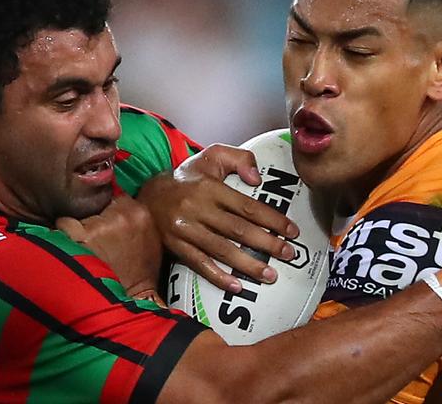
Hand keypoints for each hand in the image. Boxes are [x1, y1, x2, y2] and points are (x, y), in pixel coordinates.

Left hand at [56, 195, 161, 297]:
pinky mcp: (83, 236)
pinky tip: (70, 249)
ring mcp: (103, 224)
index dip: (106, 211)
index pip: (116, 198)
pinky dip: (62, 234)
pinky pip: (63, 224)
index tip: (103, 223)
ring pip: (79, 212)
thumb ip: (133, 221)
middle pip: (97, 202)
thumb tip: (113, 210)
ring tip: (82, 245)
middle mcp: (124, 214)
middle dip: (93, 215)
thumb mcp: (148, 241)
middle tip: (94, 238)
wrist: (131, 302)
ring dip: (78, 225)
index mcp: (142, 212)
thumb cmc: (139, 276)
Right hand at [138, 144, 298, 292]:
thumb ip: (240, 159)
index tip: (292, 231)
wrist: (150, 193)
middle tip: (289, 254)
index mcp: (210, 188)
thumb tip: (257, 179)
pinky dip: (218, 276)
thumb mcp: (213, 155)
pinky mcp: (176, 246)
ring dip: (248, 265)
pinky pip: (199, 264)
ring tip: (270, 275)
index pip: (248, 207)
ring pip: (221, 250)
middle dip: (267, 244)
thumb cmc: (189, 175)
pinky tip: (236, 286)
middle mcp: (197, 209)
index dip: (272, 220)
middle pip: (238, 230)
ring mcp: (185, 229)